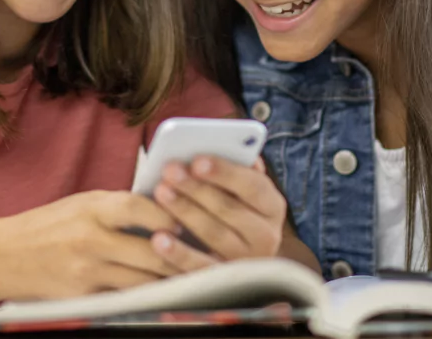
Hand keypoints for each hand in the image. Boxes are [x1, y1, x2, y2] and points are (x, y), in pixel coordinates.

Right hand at [0, 190, 191, 299]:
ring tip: (195, 279)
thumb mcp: (81, 204)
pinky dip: (146, 297)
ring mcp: (86, 271)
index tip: (189, 220)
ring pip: (143, 281)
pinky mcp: (83, 297)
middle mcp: (90, 238)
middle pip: (151, 251)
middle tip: (207, 257)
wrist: (0, 255)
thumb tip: (166, 207)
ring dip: (171, 281)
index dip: (170, 215)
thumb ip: (118, 207)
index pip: (141, 207)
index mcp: (92, 208)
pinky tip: (164, 295)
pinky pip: (124, 298)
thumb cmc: (47, 225)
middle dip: (182, 256)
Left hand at [151, 157, 287, 268]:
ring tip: (160, 192)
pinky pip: (200, 266)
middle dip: (196, 188)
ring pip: (214, 234)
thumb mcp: (243, 192)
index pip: (253, 186)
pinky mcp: (222, 282)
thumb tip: (235, 150)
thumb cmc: (232, 211)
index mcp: (273, 207)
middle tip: (169, 171)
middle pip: (229, 209)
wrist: (241, 264)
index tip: (197, 160)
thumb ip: (240, 170)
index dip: (225, 172)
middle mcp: (266, 236)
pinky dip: (178, 253)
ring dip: (185, 211)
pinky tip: (158, 238)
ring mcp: (245, 261)